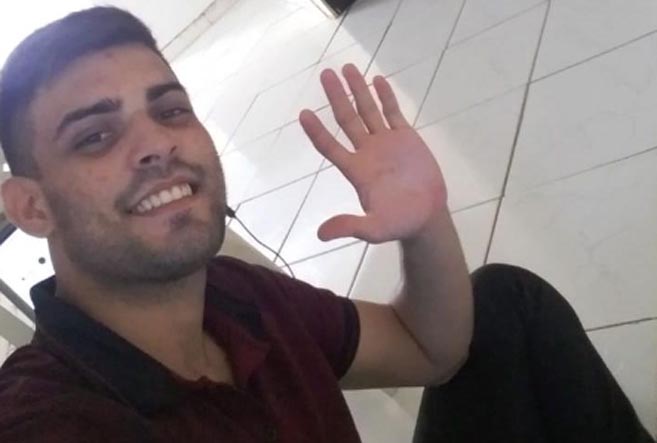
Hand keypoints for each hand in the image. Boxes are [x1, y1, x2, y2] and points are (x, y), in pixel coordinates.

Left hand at [299, 64, 447, 243]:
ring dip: (358, 90)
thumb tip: (321, 235)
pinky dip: (385, 97)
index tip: (303, 114)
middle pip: (347, 119)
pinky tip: (377, 80)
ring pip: (368, 111)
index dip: (317, 132)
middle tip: (325, 73)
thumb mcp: (374, 229)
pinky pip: (393, 113)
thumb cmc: (399, 222)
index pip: (330, 147)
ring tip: (348, 68)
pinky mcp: (406, 138)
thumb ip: (350, 226)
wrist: (427, 216)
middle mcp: (367, 152)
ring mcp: (386, 142)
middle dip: (336, 96)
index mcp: (356, 170)